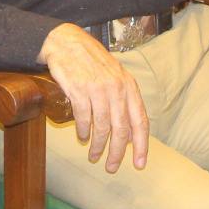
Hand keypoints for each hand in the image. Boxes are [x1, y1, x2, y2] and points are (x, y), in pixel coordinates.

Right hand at [36, 23, 148, 172]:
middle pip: (121, 130)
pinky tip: (82, 137)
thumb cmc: (92, 61)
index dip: (141, 145)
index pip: (140, 121)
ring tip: (93, 156)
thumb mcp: (115, 76)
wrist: (67, 41)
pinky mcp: (79, 89)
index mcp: (129, 86)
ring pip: (102, 127)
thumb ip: (124, 100)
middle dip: (116, 153)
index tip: (138, 164)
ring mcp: (98, 89)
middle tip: (110, 167)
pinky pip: (84, 118)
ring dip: (97, 146)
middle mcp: (117, 88)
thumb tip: (130, 132)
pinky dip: (84, 131)